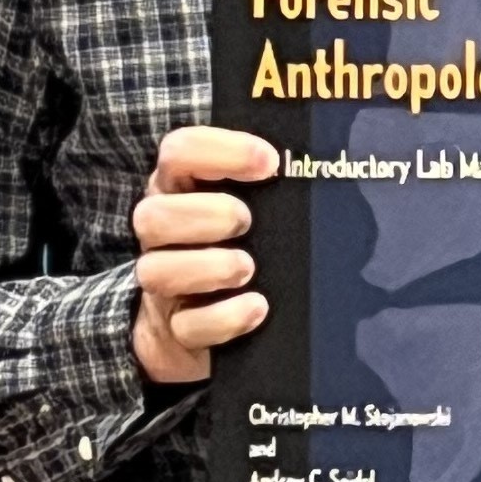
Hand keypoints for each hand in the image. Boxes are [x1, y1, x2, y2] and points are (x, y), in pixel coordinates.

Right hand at [132, 126, 280, 384]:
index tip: (270, 162)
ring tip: (247, 267)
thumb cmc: (250, 245)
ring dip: (206, 267)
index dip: (219, 150)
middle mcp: (164, 235)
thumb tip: (328, 163)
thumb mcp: (260, 208)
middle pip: (151, 214)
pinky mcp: (178, 331)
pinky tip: (256, 307)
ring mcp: (167, 285)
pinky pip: (185, 327)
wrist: (220, 323)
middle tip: (246, 221)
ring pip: (155, 271)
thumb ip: (275, 185)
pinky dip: (223, 318)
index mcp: (182, 190)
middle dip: (204, 214)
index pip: (178, 153)